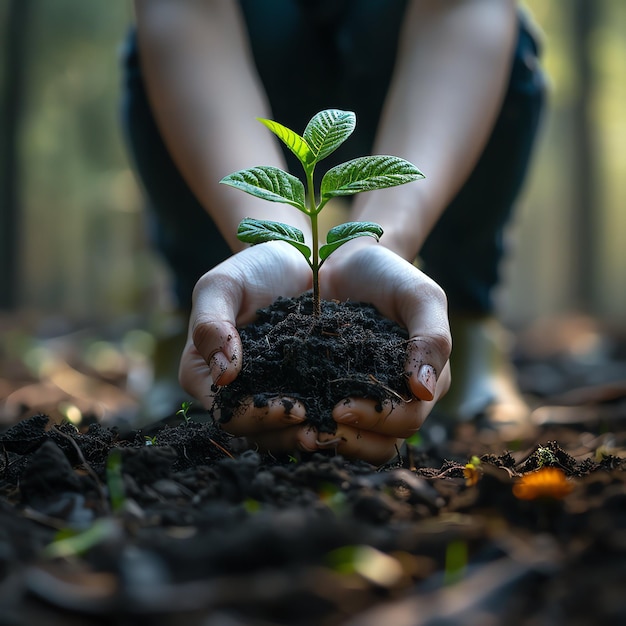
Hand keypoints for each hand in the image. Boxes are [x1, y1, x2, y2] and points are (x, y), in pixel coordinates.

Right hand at [179, 241, 325, 451]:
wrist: (292, 259)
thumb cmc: (251, 269)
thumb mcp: (222, 286)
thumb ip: (211, 325)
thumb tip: (224, 375)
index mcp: (204, 373)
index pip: (227, 411)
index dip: (256, 417)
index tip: (290, 409)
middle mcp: (234, 390)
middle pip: (254, 430)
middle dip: (285, 434)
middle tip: (319, 432)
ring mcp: (267, 390)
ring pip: (281, 430)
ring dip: (305, 435)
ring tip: (334, 431)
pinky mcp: (298, 386)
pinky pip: (308, 411)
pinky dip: (323, 418)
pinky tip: (347, 420)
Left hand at [315, 240, 451, 463]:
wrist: (348, 262)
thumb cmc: (390, 278)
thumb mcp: (420, 297)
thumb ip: (432, 338)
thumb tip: (424, 390)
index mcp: (419, 385)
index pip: (407, 420)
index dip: (379, 420)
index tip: (341, 407)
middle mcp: (391, 400)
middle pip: (380, 444)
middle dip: (350, 440)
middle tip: (314, 428)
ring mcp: (358, 400)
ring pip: (351, 443)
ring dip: (326, 441)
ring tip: (297, 429)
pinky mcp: (326, 393)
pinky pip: (321, 423)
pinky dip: (304, 426)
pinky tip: (283, 416)